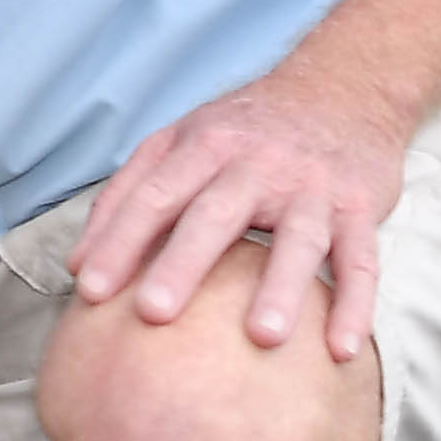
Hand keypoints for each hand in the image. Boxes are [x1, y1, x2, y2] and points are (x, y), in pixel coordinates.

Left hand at [69, 59, 414, 360]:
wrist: (343, 88)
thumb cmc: (246, 130)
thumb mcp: (181, 140)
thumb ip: (129, 194)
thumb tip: (78, 265)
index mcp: (205, 146)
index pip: (154, 196)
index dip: (119, 240)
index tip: (90, 290)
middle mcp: (258, 163)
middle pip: (216, 214)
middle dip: (183, 264)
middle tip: (154, 315)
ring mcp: (313, 186)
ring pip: (300, 239)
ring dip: (282, 287)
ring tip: (262, 338)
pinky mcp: (360, 207)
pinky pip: (362, 260)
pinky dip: (356, 304)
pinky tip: (341, 352)